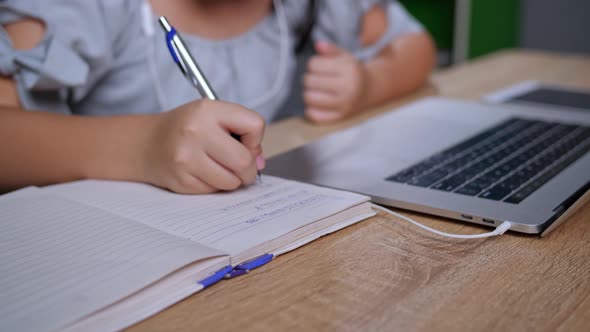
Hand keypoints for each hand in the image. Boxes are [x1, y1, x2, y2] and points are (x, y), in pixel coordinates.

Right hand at [142, 99, 264, 193]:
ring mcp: (187, 158)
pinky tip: (204, 173)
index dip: (255, 138)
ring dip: (234, 179)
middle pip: (244, 161)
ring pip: (232, 181)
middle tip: (243, 167)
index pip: (254, 126)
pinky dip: (216, 185)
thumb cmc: (187, 128)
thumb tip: (259, 163)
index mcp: (207, 110)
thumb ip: (242, 133)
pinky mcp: (182, 180)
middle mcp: (195, 132)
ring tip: (222, 168)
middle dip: (249, 168)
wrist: (147, 143)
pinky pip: (215, 190)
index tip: (246, 141)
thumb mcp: (213, 116)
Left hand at [303, 41, 368, 122]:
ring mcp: (344, 104)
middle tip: (314, 79)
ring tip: (314, 90)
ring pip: (309, 98)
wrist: (370, 90)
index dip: (312, 64)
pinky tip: (316, 102)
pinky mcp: (340, 117)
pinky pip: (315, 115)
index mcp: (349, 70)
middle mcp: (348, 88)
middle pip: (309, 81)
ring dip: (308, 93)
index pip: (314, 65)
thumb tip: (318, 45)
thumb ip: (331, 50)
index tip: (317, 66)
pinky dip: (311, 109)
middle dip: (308, 78)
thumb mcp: (345, 56)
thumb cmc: (352, 72)